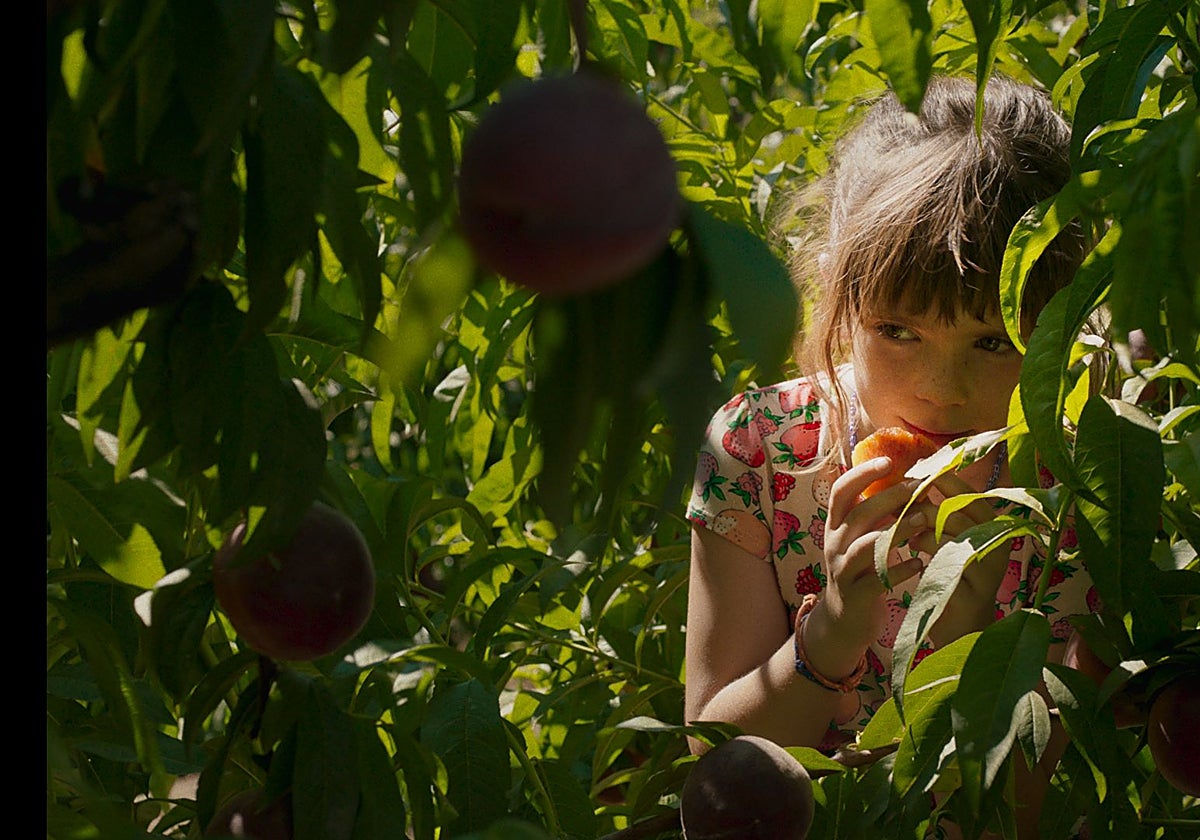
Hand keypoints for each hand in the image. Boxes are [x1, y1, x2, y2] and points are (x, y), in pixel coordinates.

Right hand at [808, 456, 930, 654]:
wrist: (843, 620)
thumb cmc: (861, 570)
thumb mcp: (862, 538)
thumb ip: (879, 514)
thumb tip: (915, 484)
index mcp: (836, 525)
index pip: (841, 491)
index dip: (862, 474)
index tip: (889, 461)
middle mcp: (834, 543)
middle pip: (858, 513)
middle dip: (890, 497)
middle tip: (920, 487)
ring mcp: (842, 569)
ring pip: (866, 545)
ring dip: (897, 529)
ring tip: (925, 520)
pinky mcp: (855, 595)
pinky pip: (877, 579)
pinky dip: (901, 568)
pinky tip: (920, 562)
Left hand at [903, 471, 1009, 636]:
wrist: (960, 631)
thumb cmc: (948, 579)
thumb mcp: (944, 541)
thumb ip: (935, 513)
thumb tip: (908, 477)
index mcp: (993, 526)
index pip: (968, 492)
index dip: (940, 480)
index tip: (911, 474)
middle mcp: (998, 543)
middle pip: (959, 509)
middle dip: (923, 506)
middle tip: (900, 510)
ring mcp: (989, 568)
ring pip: (950, 533)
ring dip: (921, 532)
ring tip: (910, 539)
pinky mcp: (975, 591)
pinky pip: (945, 563)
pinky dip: (924, 557)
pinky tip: (915, 561)